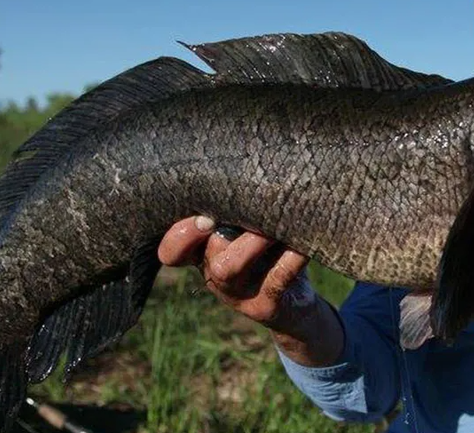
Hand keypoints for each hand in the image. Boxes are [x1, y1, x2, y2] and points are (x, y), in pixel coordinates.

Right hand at [157, 216, 344, 365]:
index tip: (204, 216)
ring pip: (228, 268)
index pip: (172, 251)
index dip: (179, 235)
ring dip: (251, 241)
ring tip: (273, 225)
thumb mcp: (251, 230)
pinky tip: (302, 244)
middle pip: (206, 252)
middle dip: (223, 228)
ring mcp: (238, 296)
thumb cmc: (272, 252)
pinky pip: (275, 278)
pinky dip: (290, 258)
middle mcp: (215, 276)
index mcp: (204, 255)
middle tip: (247, 205)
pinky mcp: (265, 307)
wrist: (297, 306)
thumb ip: (240, 209)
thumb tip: (242, 166)